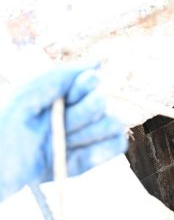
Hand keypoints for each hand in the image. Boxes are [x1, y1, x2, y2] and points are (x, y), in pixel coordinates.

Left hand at [0, 64, 127, 201]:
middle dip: (80, 116)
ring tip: (63, 145)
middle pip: (101, 103)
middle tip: (54, 128)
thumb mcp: (25, 100)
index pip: (90, 81)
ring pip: (113, 123)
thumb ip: (59, 77)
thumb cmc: (2, 136)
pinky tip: (76, 156)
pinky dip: (102, 150)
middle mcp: (70, 112)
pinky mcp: (86, 158)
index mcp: (55, 95)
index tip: (63, 101)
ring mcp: (80, 136)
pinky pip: (116, 144)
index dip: (82, 89)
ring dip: (90, 134)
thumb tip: (98, 61)